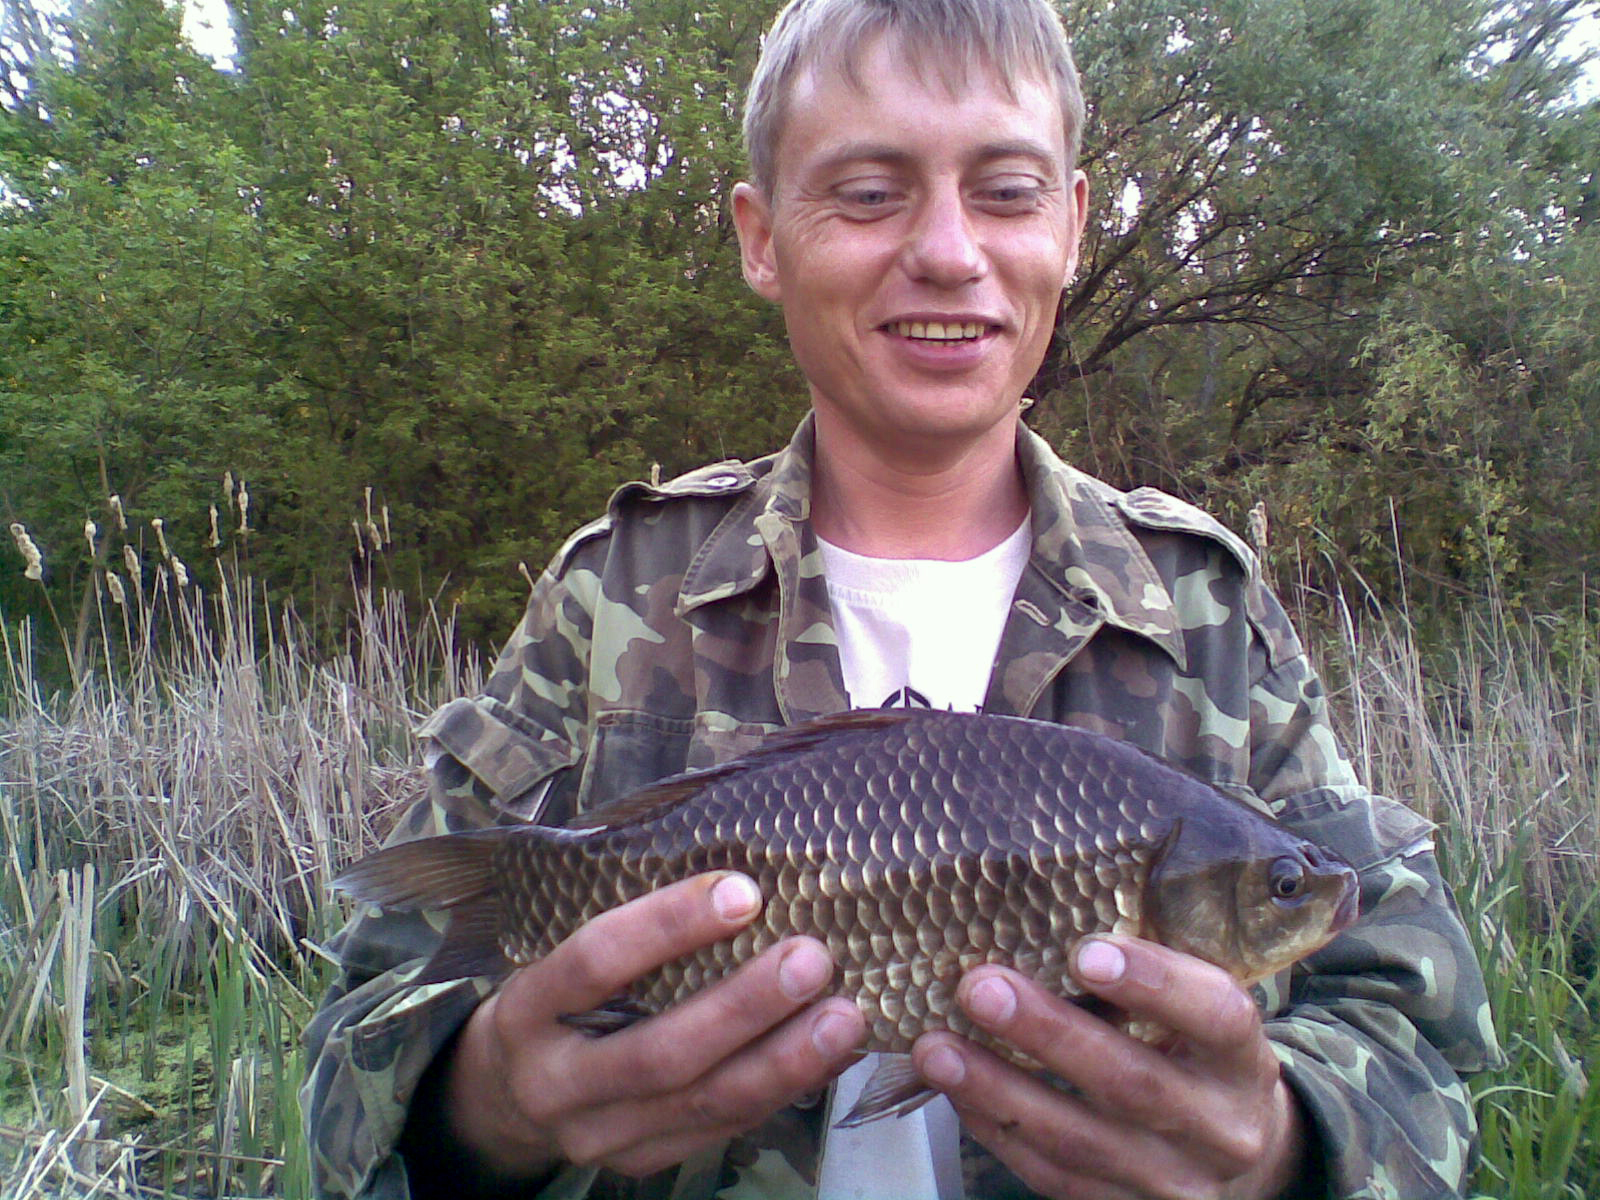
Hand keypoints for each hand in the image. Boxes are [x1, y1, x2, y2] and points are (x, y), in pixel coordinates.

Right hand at [439, 871, 866, 1181]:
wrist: (507, 1094)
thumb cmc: (557, 998)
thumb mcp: (561, 950)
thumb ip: (632, 924)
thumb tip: (739, 872)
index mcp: (528, 1010)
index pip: (595, 963)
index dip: (668, 926)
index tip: (742, 891)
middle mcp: (555, 1082)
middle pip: (660, 1051)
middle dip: (745, 1006)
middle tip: (811, 959)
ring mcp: (598, 1134)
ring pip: (702, 1102)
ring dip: (784, 1060)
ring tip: (843, 1015)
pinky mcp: (641, 1161)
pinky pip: (723, 1128)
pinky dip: (784, 1090)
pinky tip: (829, 1054)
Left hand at [911, 937, 1307, 1199]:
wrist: (1241, 1154)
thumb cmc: (1197, 1053)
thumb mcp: (1200, 1009)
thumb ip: (1150, 968)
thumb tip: (1040, 900)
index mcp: (1242, 1058)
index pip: (1215, 1017)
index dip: (1154, 984)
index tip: (1086, 951)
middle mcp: (1218, 1127)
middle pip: (1132, 1084)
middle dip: (1048, 1034)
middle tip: (980, 988)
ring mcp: (1172, 1181)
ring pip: (1077, 1140)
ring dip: (997, 1089)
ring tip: (936, 1046)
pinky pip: (1051, 1175)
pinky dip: (995, 1128)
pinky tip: (956, 1088)